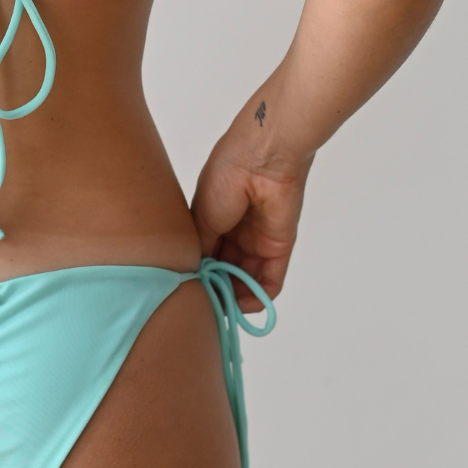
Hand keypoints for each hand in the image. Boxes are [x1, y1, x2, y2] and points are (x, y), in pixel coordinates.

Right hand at [191, 122, 310, 310]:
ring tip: (222, 307)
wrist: (262, 159)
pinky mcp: (279, 248)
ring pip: (246, 280)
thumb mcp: (200, 215)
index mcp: (212, 220)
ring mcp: (257, 242)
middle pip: (225, 271)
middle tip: (205, 305)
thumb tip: (194, 276)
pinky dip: (259, 296)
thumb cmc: (225, 177)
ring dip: (236, 297)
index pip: (205, 256)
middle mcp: (235, 233)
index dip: (198, 275)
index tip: (188, 293)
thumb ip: (199, 248)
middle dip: (216, 289)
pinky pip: (270, 279)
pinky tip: (243, 305)